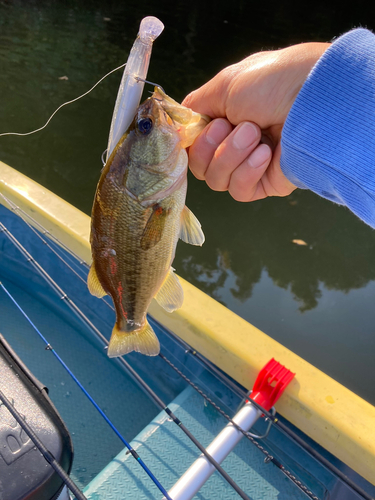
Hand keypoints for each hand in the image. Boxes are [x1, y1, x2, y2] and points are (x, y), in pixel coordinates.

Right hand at [182, 42, 328, 200]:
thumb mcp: (223, 85)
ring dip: (231, 154)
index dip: (188, 142)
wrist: (311, 99)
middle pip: (199, 167)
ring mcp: (249, 165)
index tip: (192, 131)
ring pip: (217, 180)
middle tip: (232, 125)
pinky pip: (239, 190)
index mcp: (223, 119)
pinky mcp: (265, 183)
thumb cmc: (271, 83)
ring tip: (255, 132)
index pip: (191, 144)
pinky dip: (247, 171)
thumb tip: (176, 128)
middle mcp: (234, 144)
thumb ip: (194, 108)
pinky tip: (265, 152)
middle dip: (210, 146)